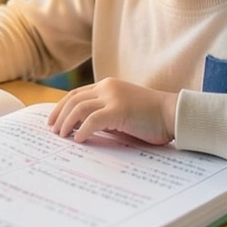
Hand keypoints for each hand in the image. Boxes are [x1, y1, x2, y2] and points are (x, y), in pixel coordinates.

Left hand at [47, 78, 177, 144]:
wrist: (173, 114)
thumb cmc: (150, 118)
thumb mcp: (122, 112)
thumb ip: (104, 115)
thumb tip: (80, 129)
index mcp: (108, 86)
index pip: (77, 94)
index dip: (61, 107)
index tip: (52, 121)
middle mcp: (108, 87)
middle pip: (73, 99)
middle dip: (59, 116)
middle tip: (53, 131)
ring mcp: (113, 97)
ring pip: (79, 108)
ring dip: (66, 123)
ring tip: (62, 136)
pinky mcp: (119, 110)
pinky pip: (92, 120)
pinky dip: (82, 130)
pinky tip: (79, 140)